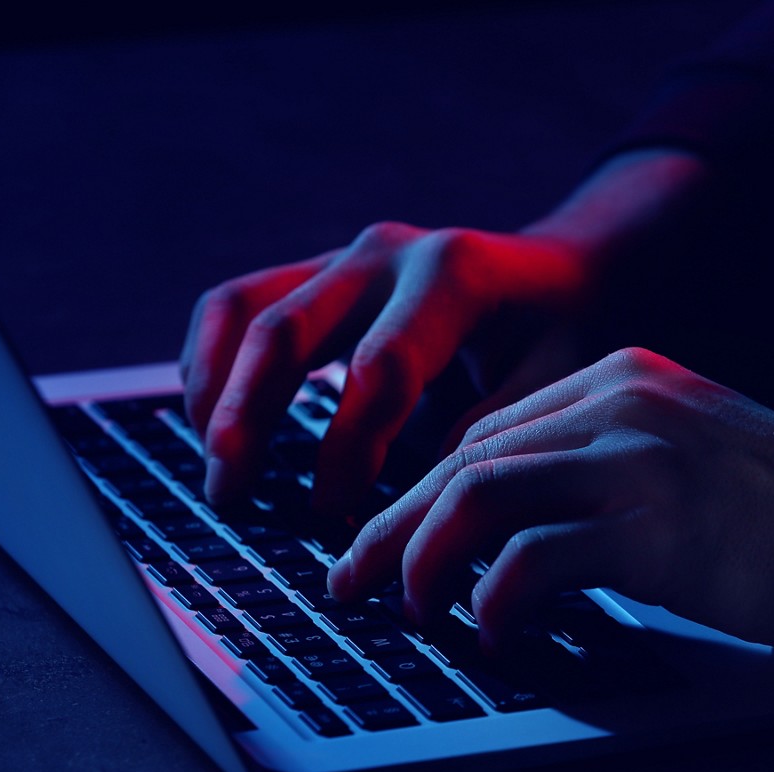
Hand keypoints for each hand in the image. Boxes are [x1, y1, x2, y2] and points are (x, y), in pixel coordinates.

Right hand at [180, 223, 592, 512]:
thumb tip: (420, 504)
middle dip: (249, 417)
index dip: (348, 450)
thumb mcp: (557, 382)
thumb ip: (492, 434)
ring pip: (243, 308)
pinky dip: (210, 360)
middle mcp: (390, 254)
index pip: (380, 369)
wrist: (561, 272)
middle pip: (288, 330)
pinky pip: (238, 303)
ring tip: (216, 465)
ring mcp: (347, 256)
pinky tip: (211, 421)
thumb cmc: (564, 334)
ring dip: (215, 390)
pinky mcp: (320, 271)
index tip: (332, 516)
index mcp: (454, 276)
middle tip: (233, 493)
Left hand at [328, 347, 773, 654]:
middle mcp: (621, 401)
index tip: (393, 539)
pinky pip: (533, 556)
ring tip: (399, 608)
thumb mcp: (691, 459)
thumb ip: (609, 468)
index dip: (425, 491)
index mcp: (625, 380)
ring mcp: (638, 456)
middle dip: (395, 525)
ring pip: (478, 492)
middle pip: (466, 457)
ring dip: (421, 556)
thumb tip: (522, 524)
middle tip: (353, 578)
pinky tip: (488, 632)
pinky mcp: (656, 524)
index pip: (490, 431)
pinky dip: (493, 598)